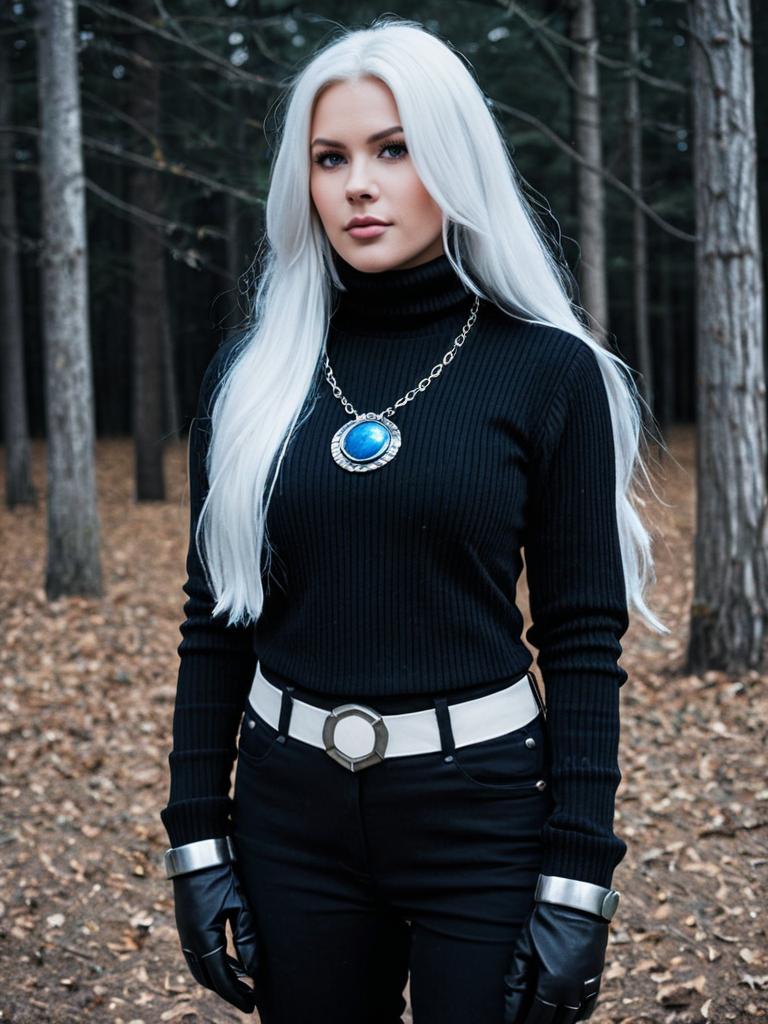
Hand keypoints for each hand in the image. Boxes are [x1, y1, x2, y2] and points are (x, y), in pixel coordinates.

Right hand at [171, 861, 261, 1013]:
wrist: (197, 853)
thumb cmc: (221, 876)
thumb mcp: (239, 906)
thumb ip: (247, 939)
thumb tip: (253, 971)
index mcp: (203, 939)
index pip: (221, 978)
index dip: (236, 994)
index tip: (251, 1004)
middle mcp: (189, 941)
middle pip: (207, 979)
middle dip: (227, 991)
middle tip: (248, 998)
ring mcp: (184, 934)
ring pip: (199, 969)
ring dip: (218, 979)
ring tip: (241, 982)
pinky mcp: (185, 926)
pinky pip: (196, 956)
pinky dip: (211, 965)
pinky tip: (228, 961)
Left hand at [503, 901, 608, 1022]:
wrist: (576, 903)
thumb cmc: (546, 922)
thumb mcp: (525, 947)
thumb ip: (518, 977)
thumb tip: (511, 1004)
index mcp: (552, 984)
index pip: (538, 1017)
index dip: (526, 1023)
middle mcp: (572, 990)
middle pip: (557, 1021)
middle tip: (531, 1022)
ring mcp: (587, 985)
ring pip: (573, 1017)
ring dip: (560, 1022)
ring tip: (546, 1021)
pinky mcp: (596, 977)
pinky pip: (588, 1006)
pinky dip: (577, 1014)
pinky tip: (569, 1015)